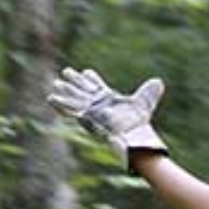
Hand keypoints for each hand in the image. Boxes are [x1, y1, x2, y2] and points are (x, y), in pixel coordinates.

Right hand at [47, 67, 166, 169]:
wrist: (133, 138)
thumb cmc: (138, 125)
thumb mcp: (144, 103)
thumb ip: (148, 93)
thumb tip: (158, 82)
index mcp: (109, 100)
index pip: (98, 87)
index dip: (92, 79)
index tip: (87, 71)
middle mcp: (98, 106)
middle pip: (83, 91)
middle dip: (74, 83)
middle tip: (66, 72)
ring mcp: (91, 112)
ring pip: (74, 99)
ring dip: (65, 92)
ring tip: (54, 84)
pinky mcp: (85, 118)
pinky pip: (70, 111)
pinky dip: (60, 105)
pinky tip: (50, 99)